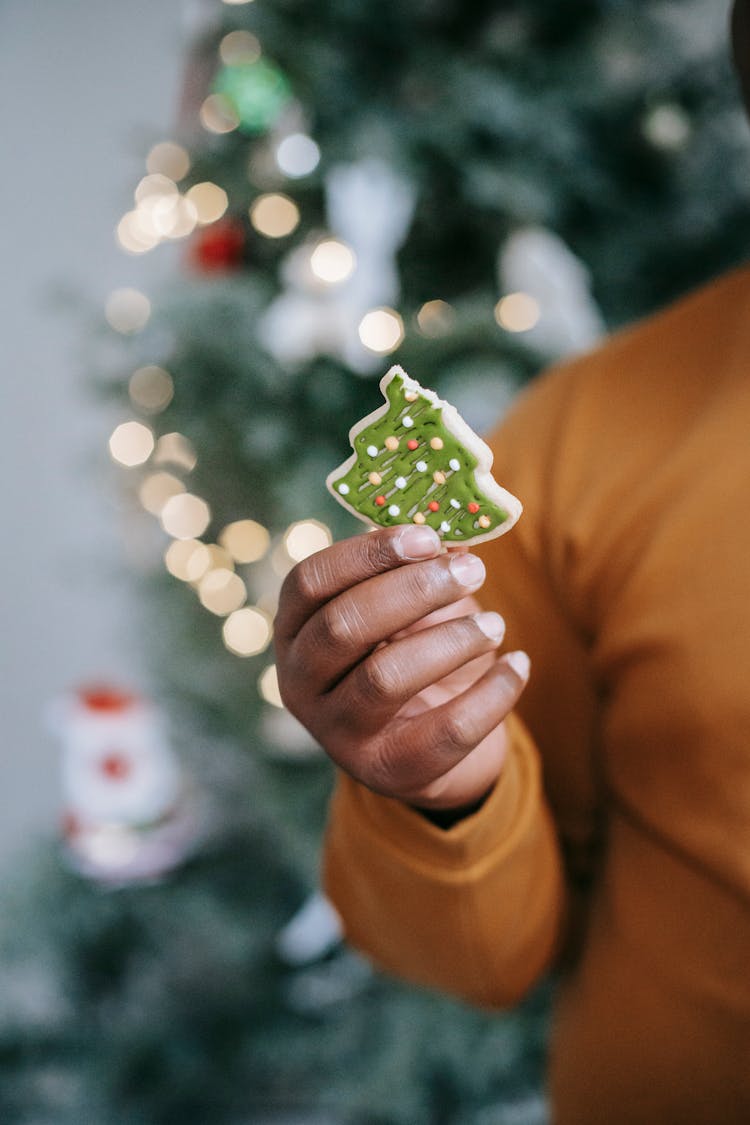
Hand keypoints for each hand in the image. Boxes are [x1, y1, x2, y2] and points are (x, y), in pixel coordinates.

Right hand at [274, 524, 529, 811]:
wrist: (431, 748)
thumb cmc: (413, 654)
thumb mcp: (408, 609)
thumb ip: (418, 570)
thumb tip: (457, 536)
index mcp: (294, 629)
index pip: (311, 581)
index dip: (367, 554)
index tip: (428, 537)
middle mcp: (300, 683)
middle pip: (344, 626)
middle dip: (414, 592)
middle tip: (473, 572)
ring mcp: (336, 733)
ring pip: (385, 678)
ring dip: (451, 641)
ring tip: (496, 623)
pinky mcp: (385, 771)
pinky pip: (444, 730)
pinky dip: (492, 692)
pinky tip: (519, 663)